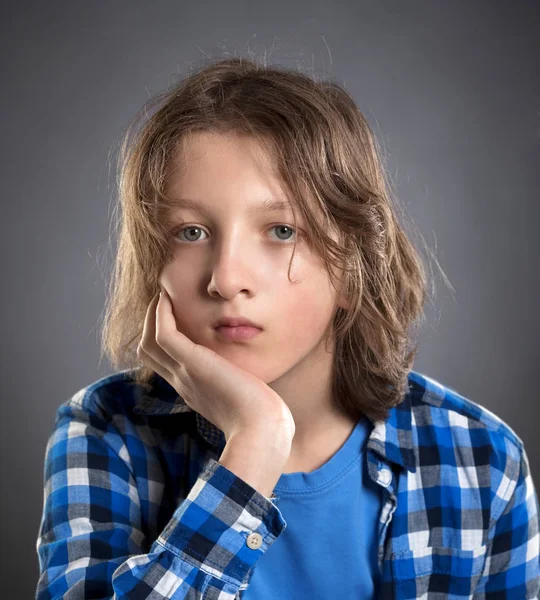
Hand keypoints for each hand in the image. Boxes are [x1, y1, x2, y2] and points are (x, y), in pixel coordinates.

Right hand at [137, 289, 295, 443]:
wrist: (262, 430)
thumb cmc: (263, 418)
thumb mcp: (246, 397)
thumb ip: (242, 385)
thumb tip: (256, 380)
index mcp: (193, 389)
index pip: (164, 363)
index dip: (161, 338)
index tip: (175, 315)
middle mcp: (183, 381)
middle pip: (147, 352)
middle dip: (150, 324)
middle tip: (163, 301)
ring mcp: (184, 373)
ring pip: (148, 343)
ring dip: (151, 316)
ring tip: (162, 295)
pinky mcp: (193, 364)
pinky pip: (164, 335)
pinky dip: (160, 315)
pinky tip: (167, 299)